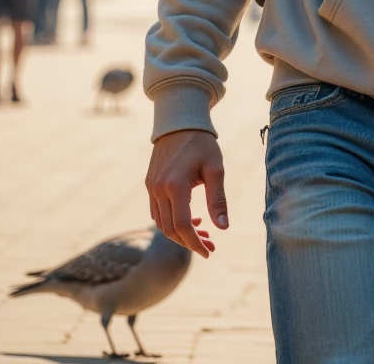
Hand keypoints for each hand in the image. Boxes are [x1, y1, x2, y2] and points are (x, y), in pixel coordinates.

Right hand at [146, 129, 227, 257]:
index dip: (195, 243)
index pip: (182, 226)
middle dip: (189, 242)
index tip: (209, 251)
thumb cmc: (201, 143)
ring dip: (180, 234)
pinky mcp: (150, 184)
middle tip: (209, 246)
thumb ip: (217, 199)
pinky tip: (190, 219)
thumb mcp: (215, 169)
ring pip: (162, 223)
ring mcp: (151, 187)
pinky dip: (171, 221)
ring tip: (203, 232)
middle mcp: (158, 189)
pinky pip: (157, 212)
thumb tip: (223, 228)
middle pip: (170, 229)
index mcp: (175, 185)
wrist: (179, 122)